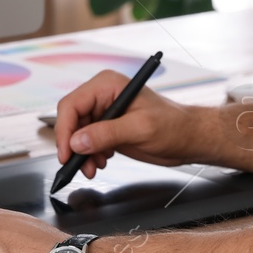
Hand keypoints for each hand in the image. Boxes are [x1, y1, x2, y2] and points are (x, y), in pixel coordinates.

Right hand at [54, 70, 215, 179]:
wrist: (188, 138)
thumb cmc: (174, 125)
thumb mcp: (140, 129)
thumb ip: (107, 134)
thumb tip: (77, 142)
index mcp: (107, 85)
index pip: (72, 104)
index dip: (64, 130)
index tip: (67, 152)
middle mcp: (102, 95)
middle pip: (71, 119)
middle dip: (73, 145)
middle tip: (78, 165)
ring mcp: (104, 112)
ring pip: (76, 134)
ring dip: (81, 154)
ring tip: (93, 167)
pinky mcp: (108, 127)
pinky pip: (86, 141)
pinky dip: (89, 155)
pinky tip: (100, 162)